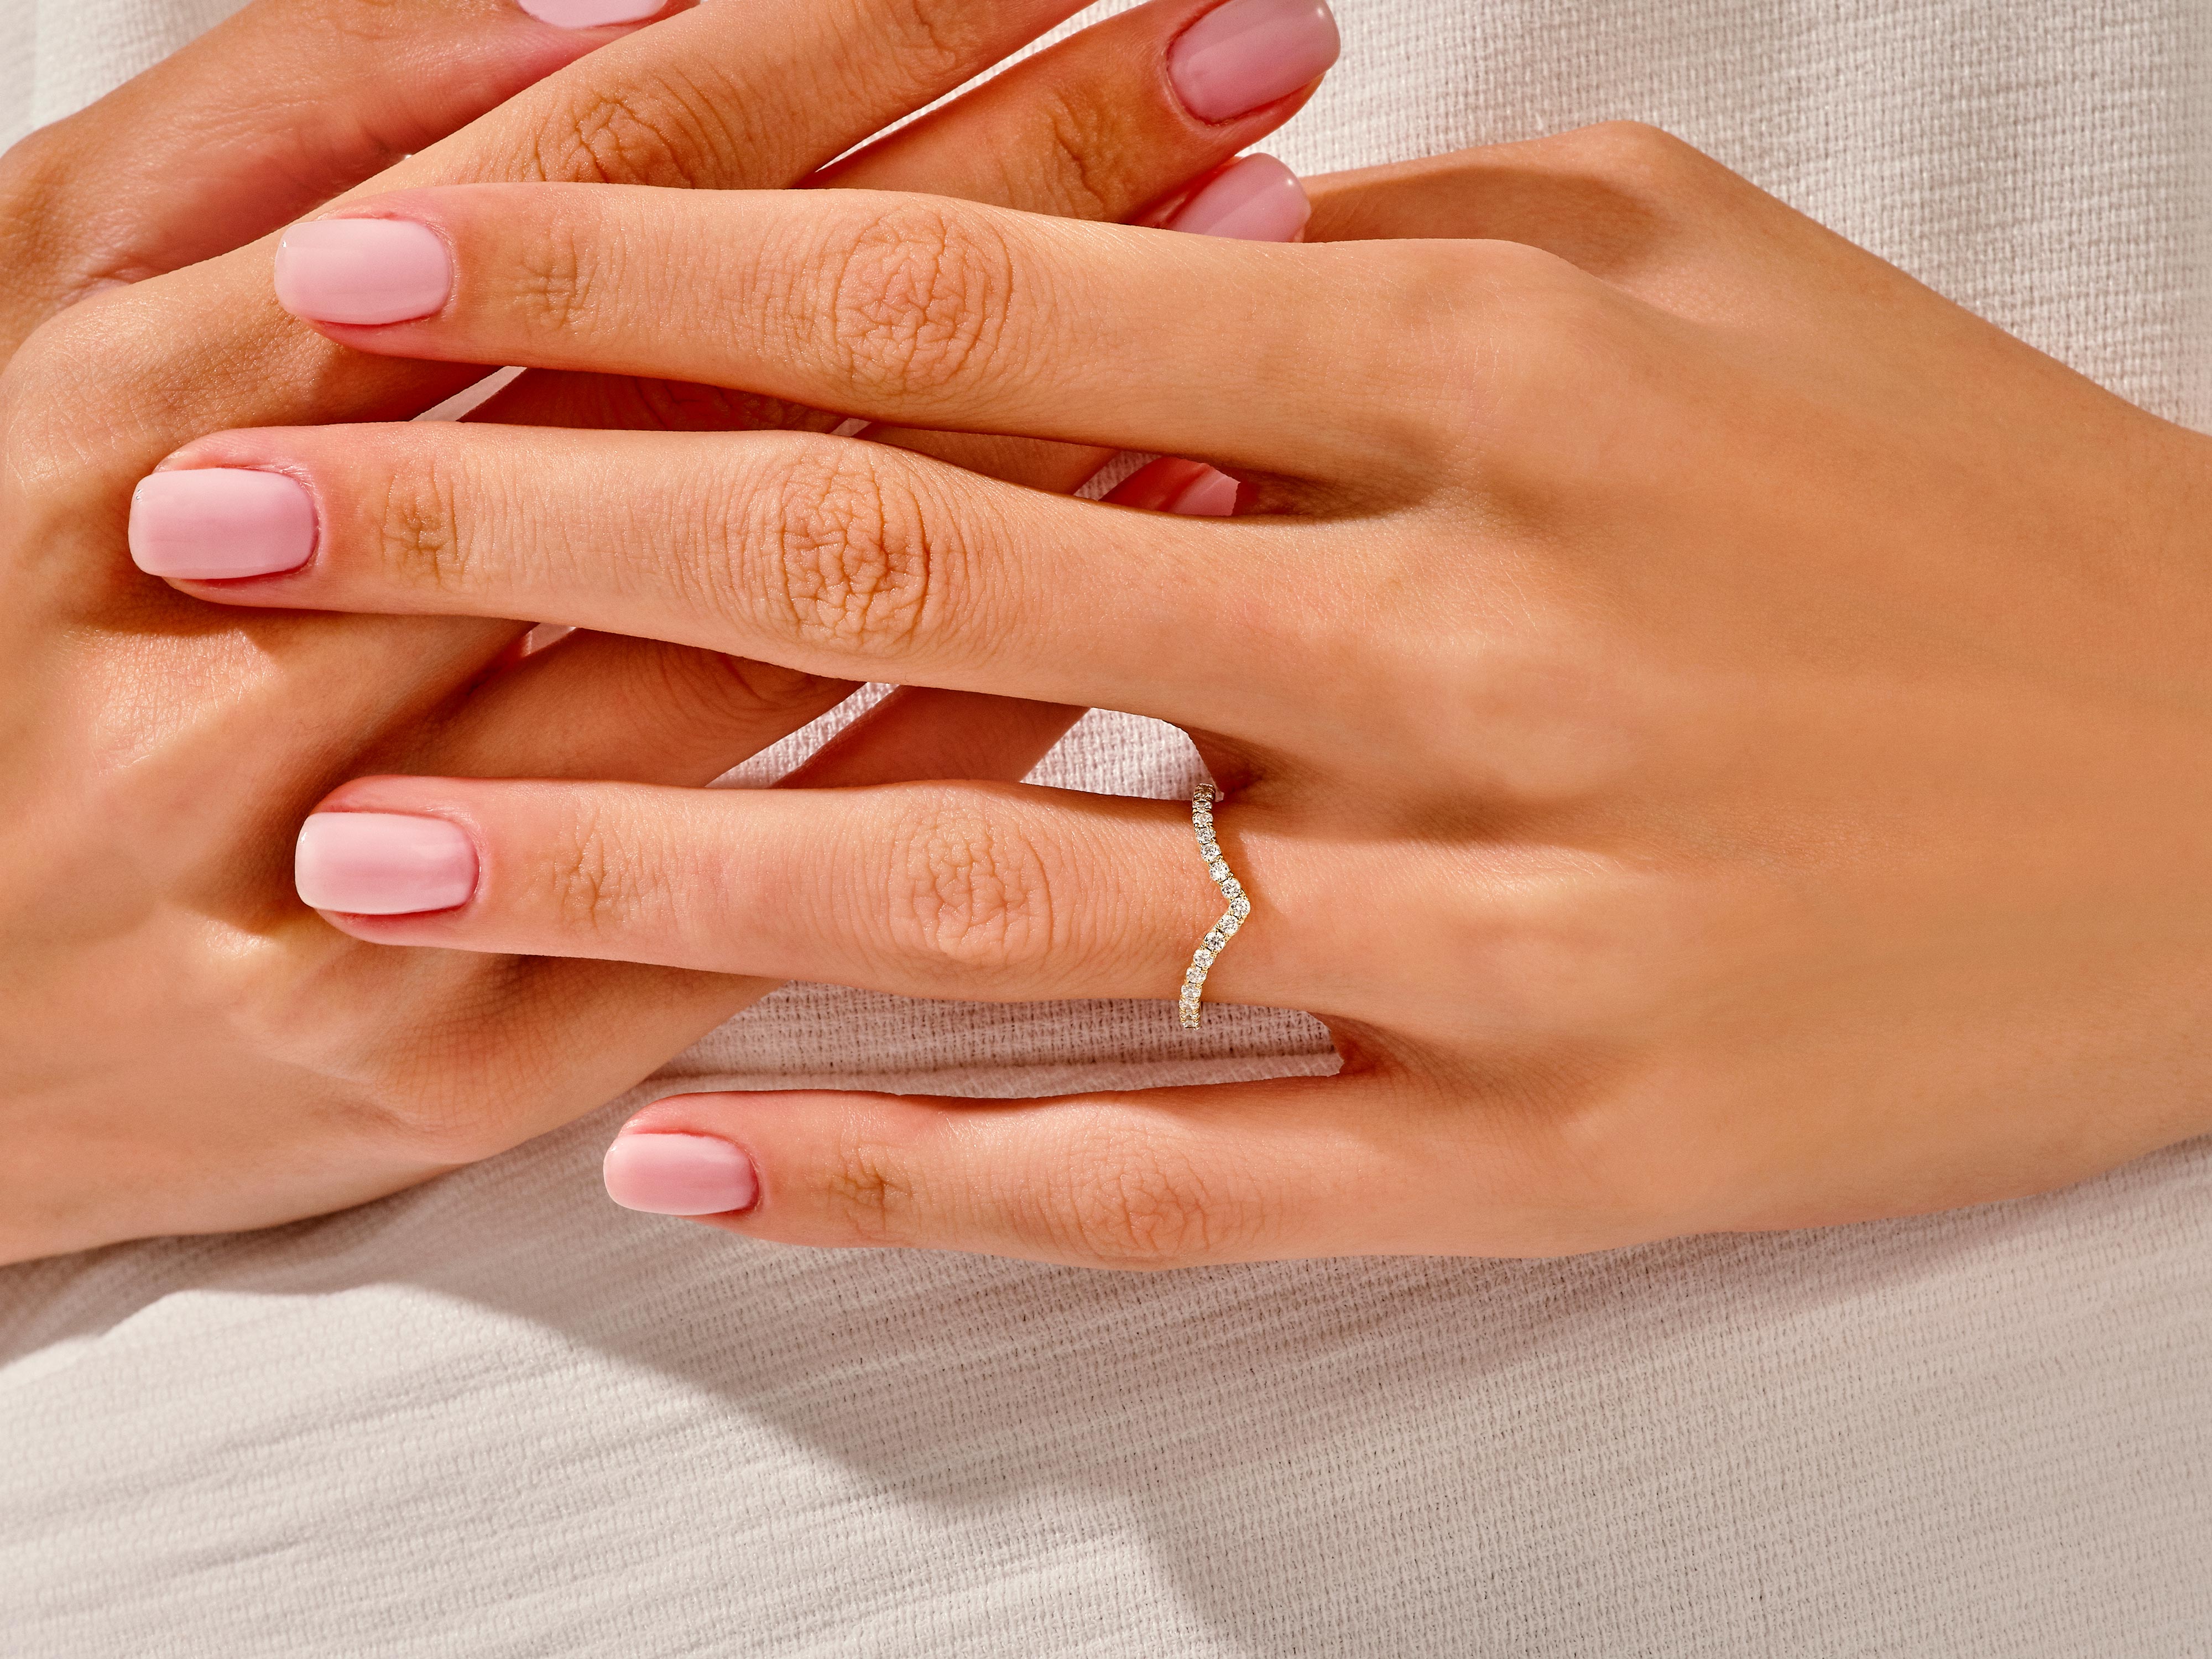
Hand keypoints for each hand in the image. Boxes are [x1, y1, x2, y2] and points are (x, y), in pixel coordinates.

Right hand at [0, 0, 1340, 1261]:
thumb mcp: (38, 311)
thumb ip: (288, 128)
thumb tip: (606, 10)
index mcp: (127, 407)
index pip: (576, 176)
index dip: (849, 37)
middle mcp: (249, 640)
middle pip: (713, 372)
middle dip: (1008, 185)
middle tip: (1237, 56)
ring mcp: (355, 880)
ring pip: (769, 628)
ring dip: (1048, 428)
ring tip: (1253, 261)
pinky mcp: (446, 1068)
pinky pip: (761, 891)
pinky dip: (969, 726)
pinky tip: (1149, 581)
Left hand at [180, 123, 2211, 1266]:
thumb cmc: (1920, 506)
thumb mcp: (1667, 276)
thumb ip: (1368, 253)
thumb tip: (1093, 247)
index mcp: (1484, 361)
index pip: (956, 283)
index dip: (634, 260)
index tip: (385, 258)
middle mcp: (1461, 633)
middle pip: (891, 564)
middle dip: (514, 532)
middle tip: (229, 528)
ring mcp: (1492, 919)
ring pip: (976, 896)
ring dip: (625, 866)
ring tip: (356, 850)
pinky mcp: (1536, 1142)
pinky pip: (1157, 1155)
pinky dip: (900, 1162)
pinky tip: (675, 1139)